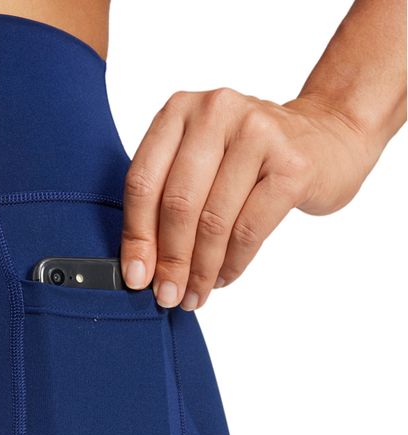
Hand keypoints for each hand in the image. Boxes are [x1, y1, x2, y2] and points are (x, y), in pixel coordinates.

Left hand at [119, 88, 374, 308]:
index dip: (136, 237)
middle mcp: (215, 112)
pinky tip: (223, 278)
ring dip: (201, 270)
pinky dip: (232, 263)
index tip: (135, 278)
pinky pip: (248, 230)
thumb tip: (140, 268)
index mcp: (178, 110)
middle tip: (167, 296)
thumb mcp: (200, 161)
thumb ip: (166, 199)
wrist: (328, 136)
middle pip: (177, 204)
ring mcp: (257, 133)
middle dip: (170, 261)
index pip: (142, 182)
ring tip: (194, 295)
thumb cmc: (250, 158)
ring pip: (213, 222)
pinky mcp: (292, 165)